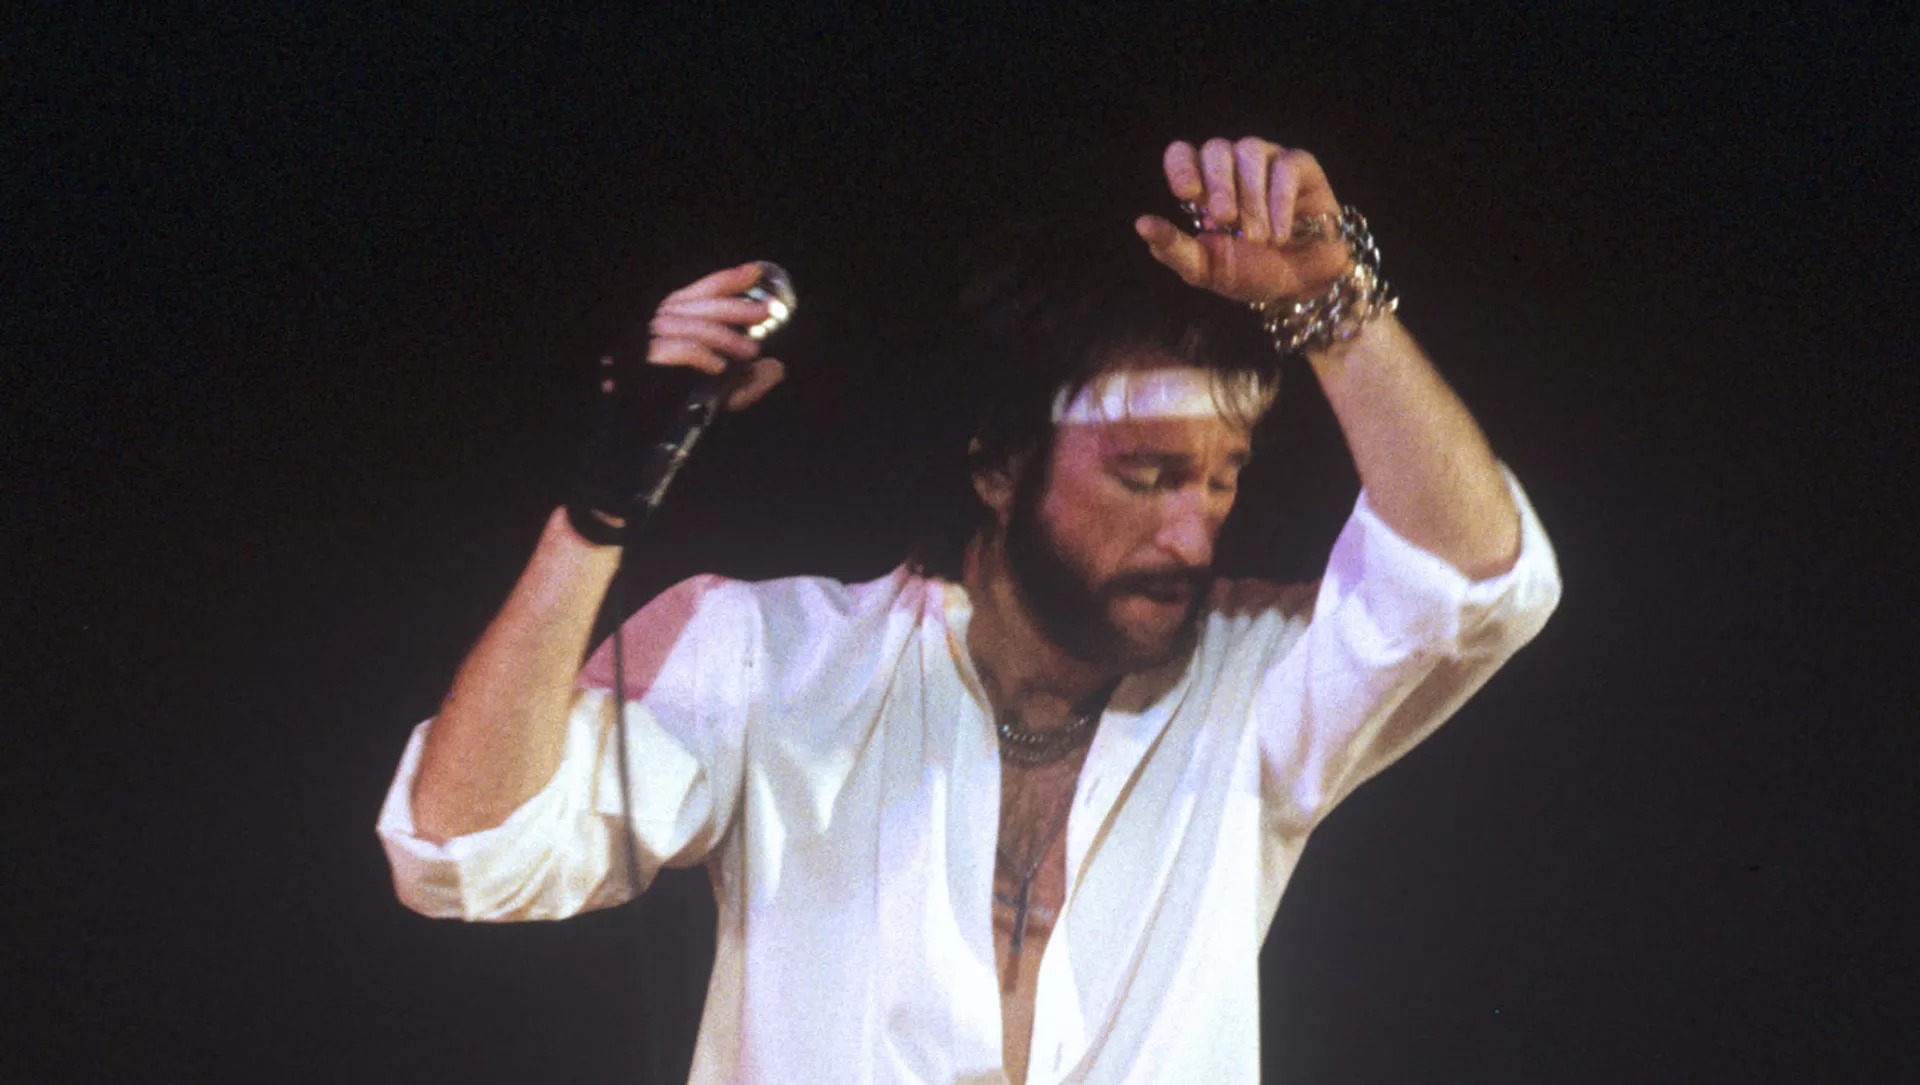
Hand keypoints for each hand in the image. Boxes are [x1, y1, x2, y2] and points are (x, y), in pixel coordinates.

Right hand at [647, 262, 787, 409]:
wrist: (644, 423)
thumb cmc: (684, 403)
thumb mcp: (723, 392)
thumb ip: (750, 381)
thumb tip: (776, 368)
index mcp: (677, 320)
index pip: (701, 291)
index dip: (728, 280)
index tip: (754, 273)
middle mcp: (661, 324)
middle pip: (701, 306)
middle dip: (736, 307)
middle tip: (764, 313)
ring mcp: (652, 341)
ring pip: (694, 328)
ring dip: (726, 338)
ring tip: (750, 352)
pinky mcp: (647, 360)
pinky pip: (680, 350)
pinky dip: (703, 356)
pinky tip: (719, 367)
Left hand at [1134, 138, 1352, 303]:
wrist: (1300, 285)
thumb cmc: (1250, 271)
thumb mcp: (1204, 269)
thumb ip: (1173, 248)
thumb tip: (1141, 224)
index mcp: (1204, 186)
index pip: (1183, 154)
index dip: (1182, 166)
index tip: (1187, 194)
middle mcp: (1233, 167)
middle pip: (1216, 149)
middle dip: (1218, 185)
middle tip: (1224, 220)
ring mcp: (1267, 162)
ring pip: (1250, 152)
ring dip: (1251, 198)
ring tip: (1256, 238)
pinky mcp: (1301, 167)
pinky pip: (1286, 168)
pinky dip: (1280, 203)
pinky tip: (1279, 236)